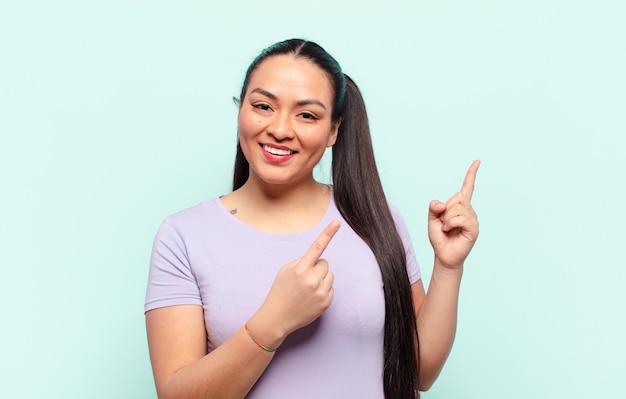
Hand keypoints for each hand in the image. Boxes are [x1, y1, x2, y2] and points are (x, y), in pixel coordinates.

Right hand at [255, 220, 340, 342]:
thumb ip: (302, 262)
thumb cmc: (280, 291)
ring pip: (330, 275)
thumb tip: (318, 258)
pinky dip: (323, 290)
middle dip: (316, 267)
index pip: (317, 247)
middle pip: (325, 263)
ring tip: (307, 289)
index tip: (337, 222)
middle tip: (304, 278)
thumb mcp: (285, 271)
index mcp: (300, 269)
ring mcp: (320, 292)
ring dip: (321, 278)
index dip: (328, 233)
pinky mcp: (326, 303)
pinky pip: (331, 288)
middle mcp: (312, 280)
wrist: (277, 318)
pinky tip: (311, 298)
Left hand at [428, 160, 479, 268]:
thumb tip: (443, 203)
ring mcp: (473, 220)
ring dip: (446, 218)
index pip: (467, 187)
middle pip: (457, 197)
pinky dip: (450, 223)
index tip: (477, 161)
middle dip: (445, 209)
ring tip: (446, 228)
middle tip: (443, 222)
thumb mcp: (431, 219)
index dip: (471, 174)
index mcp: (460, 207)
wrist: (442, 256)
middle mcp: (469, 211)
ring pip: (457, 207)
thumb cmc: (439, 238)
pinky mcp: (474, 229)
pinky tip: (449, 230)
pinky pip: (461, 218)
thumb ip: (433, 207)